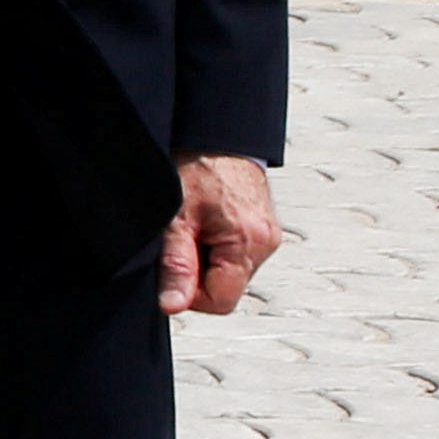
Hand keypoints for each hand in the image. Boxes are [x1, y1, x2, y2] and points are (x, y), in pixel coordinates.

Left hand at [162, 153, 280, 318]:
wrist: (217, 133)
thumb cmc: (198, 164)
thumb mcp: (176, 217)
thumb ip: (176, 264)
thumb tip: (172, 305)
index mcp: (250, 243)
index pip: (220, 302)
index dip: (190, 294)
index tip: (172, 268)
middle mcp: (266, 243)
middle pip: (225, 288)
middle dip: (197, 272)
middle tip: (181, 237)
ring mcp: (266, 236)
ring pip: (229, 272)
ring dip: (205, 258)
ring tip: (193, 225)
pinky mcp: (261, 229)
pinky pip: (234, 254)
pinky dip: (214, 246)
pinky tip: (204, 222)